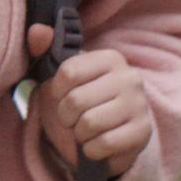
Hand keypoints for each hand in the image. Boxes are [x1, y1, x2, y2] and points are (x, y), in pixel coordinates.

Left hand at [26, 25, 150, 178]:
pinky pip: (104, 144)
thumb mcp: (59, 78)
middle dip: (66, 116)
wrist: (109, 135)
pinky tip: (97, 144)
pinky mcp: (143, 132)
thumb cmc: (81, 102)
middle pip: (75, 100)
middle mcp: (129, 77)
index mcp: (110, 58)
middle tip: (74, 118)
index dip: (56, 91)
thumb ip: (44, 50)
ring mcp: (139, 105)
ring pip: (89, 123)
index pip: (67, 73)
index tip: (63, 96)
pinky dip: (92, 149)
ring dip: (79, 134)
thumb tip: (37, 30)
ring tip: (86, 130)